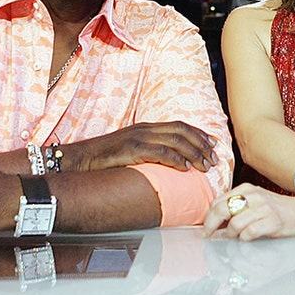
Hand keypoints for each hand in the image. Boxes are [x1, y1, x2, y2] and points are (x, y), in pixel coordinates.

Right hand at [63, 121, 218, 172]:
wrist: (80, 159)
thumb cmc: (105, 159)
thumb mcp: (130, 150)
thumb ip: (149, 151)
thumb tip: (170, 162)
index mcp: (146, 127)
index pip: (180, 125)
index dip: (200, 134)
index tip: (214, 143)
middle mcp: (145, 128)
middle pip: (182, 131)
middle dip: (202, 144)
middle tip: (214, 159)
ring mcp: (139, 137)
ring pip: (176, 141)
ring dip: (194, 154)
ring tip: (205, 166)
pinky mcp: (132, 149)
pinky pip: (160, 152)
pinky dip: (176, 160)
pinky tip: (185, 168)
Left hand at [202, 183, 294, 240]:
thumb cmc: (277, 210)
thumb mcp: (255, 203)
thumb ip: (237, 208)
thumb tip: (215, 223)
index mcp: (247, 189)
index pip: (218, 201)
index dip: (208, 216)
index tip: (206, 229)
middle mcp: (254, 195)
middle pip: (221, 209)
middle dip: (211, 225)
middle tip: (209, 236)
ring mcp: (264, 208)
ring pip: (234, 223)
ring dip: (230, 235)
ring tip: (234, 238)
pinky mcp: (272, 221)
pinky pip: (249, 232)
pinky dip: (244, 239)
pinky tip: (247, 239)